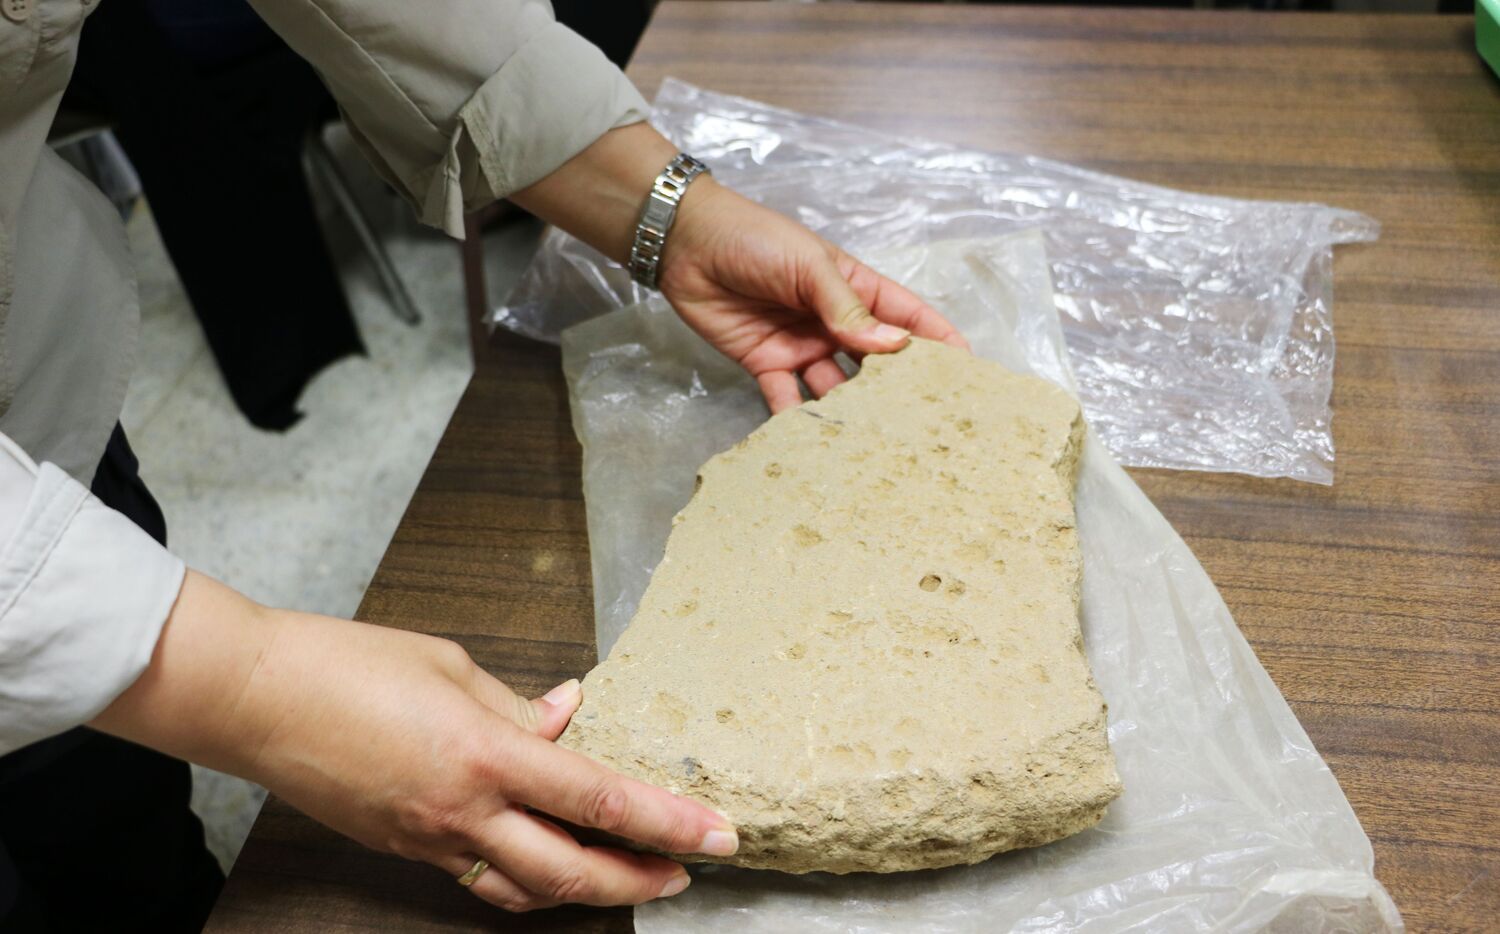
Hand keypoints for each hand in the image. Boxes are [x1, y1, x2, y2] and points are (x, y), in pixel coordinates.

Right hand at [94, 572, 734, 912]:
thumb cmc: (349, 664)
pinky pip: (480, 876)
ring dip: (584, 887)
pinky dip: (525, 876)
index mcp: (484, 754)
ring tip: (627, 871)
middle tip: (685, 873)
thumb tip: (569, 716)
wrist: (253, 699)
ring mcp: (430, 840)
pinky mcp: (404, 847)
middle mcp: (463, 811)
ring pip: (525, 889)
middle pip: (571, 871)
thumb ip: (518, 706)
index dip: (667, 820)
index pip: (598, 797)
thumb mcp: (451, 666)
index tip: (719, 832)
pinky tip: (546, 854)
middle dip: (639, 879)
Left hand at [659, 177, 968, 412]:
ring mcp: (801, 346)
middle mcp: (833, 322)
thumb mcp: (808, 266)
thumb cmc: (755, 239)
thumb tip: (894, 345)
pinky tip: (812, 442)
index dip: (937, 341)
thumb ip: (847, 308)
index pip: (907, 317)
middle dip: (897, 389)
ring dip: (850, 411)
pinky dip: (797, 421)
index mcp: (855, 289)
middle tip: (921, 423)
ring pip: (835, 387)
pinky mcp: (765, 365)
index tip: (967, 371)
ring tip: (871, 441)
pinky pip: (787, 399)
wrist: (686, 244)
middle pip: (875, 361)